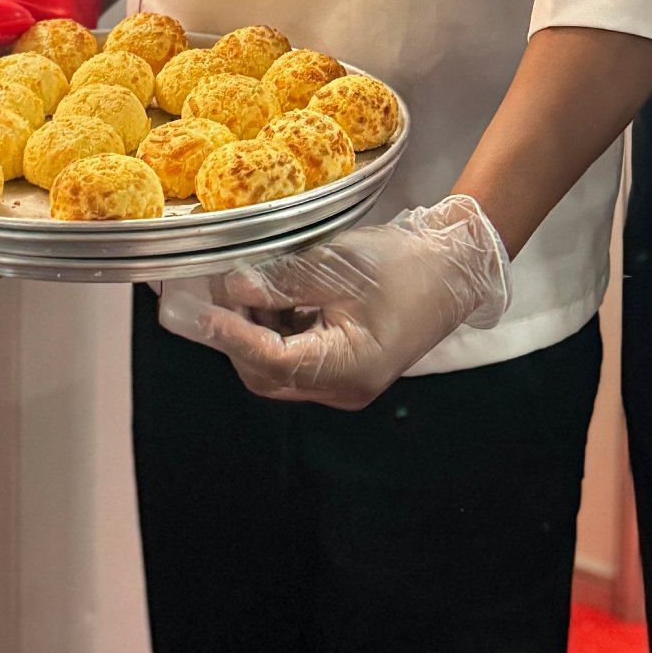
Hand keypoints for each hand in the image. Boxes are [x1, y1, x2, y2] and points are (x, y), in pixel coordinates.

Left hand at [158, 196, 510, 408]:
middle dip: (237, 335)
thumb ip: (284, 280)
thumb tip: (233, 286)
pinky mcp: (342, 364)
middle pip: (269, 373)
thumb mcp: (339, 265)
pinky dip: (274, 327)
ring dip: (253, 330)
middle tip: (214, 293)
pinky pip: (296, 354)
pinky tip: (268, 294)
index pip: (274, 360)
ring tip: (240, 287)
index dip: (232, 336)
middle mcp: (342, 387)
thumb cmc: (403, 265)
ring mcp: (343, 381)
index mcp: (349, 369)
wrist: (452, 267)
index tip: (199, 313)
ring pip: (278, 367)